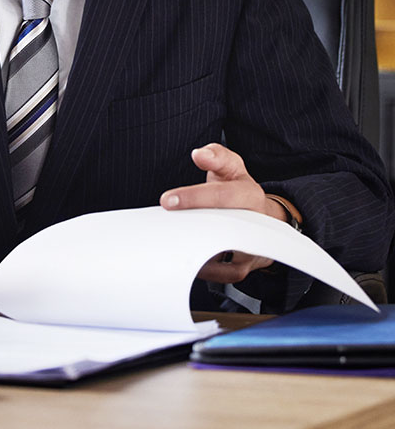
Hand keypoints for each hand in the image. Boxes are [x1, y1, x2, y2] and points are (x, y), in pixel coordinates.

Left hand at [159, 143, 293, 283]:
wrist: (264, 220)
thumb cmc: (239, 189)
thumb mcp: (231, 167)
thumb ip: (216, 156)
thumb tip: (200, 154)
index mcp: (249, 195)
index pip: (221, 195)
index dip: (194, 197)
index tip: (166, 200)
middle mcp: (254, 223)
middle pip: (221, 228)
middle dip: (189, 226)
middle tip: (162, 223)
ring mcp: (250, 248)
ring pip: (221, 253)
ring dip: (193, 248)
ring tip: (167, 240)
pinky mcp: (242, 268)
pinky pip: (220, 274)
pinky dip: (200, 268)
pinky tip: (179, 257)